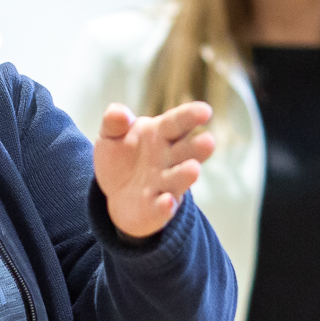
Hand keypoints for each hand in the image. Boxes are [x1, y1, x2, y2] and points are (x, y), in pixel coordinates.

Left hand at [93, 102, 215, 239]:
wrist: (116, 192)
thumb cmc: (120, 156)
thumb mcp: (111, 135)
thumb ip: (113, 122)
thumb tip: (118, 113)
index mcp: (161, 134)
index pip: (178, 122)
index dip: (191, 116)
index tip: (206, 111)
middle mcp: (170, 159)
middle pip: (187, 151)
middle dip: (198, 147)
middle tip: (208, 141)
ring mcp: (165, 184)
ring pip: (179, 179)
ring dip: (186, 175)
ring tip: (193, 169)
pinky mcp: (157, 208)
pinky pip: (162, 207)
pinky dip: (165, 206)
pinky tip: (166, 202)